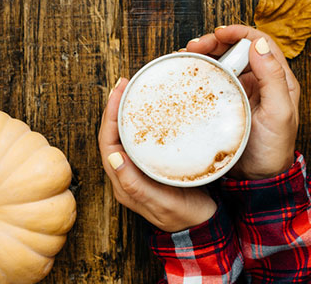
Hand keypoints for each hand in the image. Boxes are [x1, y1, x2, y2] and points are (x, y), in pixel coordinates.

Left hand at [98, 79, 216, 232]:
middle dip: (115, 108)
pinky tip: (149, 111)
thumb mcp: (160, 202)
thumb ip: (135, 184)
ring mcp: (138, 169)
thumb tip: (114, 158)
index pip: (108, 142)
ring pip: (125, 135)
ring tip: (133, 91)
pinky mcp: (151, 166)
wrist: (201, 225)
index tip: (118, 91)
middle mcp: (126, 173)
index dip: (110, 116)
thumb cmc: (182, 216)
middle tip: (124, 84)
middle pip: (113, 135)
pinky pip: (139, 139)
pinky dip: (141, 122)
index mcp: (123, 181)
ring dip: (126, 113)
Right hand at [186, 25, 299, 179]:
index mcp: (277, 79)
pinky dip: (200, 73)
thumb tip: (259, 45)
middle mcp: (259, 81)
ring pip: (223, 62)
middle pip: (237, 49)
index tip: (218, 34)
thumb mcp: (280, 113)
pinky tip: (188, 73)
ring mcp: (241, 92)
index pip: (259, 42)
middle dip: (215, 41)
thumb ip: (273, 78)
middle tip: (195, 46)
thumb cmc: (273, 149)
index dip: (238, 32)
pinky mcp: (225, 104)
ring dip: (205, 54)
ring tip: (187, 55)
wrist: (257, 179)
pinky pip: (212, 81)